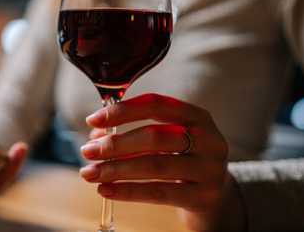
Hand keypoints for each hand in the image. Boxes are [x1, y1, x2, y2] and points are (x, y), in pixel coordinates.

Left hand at [79, 93, 244, 231]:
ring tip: (90, 173)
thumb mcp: (167, 140)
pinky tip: (107, 190)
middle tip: (88, 151)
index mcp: (197, 116)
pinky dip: (128, 191)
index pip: (157, 105)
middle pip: (156, 137)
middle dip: (116, 143)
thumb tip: (95, 135)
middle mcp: (209, 140)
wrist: (215, 196)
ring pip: (156, 166)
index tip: (93, 119)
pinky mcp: (204, 197)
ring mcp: (210, 170)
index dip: (123, 110)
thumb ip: (134, 133)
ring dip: (117, 169)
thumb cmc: (182, 160)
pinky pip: (159, 193)